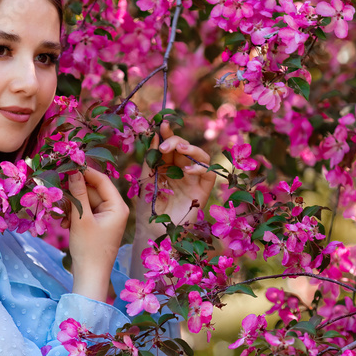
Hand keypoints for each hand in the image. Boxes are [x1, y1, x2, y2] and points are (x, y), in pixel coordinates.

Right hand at [65, 168, 128, 302]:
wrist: (90, 276)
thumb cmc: (88, 249)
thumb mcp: (81, 218)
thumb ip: (78, 193)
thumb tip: (74, 171)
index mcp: (118, 206)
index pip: (102, 180)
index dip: (84, 172)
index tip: (67, 167)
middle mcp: (116, 209)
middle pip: (92, 190)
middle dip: (75, 193)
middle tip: (58, 195)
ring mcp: (107, 218)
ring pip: (86, 201)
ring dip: (72, 206)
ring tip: (62, 218)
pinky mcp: (98, 225)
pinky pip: (85, 212)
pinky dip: (74, 215)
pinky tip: (65, 224)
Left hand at [138, 121, 216, 236]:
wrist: (153, 231)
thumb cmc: (147, 207)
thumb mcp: (145, 179)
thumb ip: (151, 159)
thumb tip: (154, 134)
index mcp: (167, 166)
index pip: (170, 146)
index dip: (168, 134)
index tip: (163, 124)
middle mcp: (182, 171)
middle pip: (185, 148)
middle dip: (175, 141)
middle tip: (163, 144)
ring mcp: (193, 180)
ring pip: (201, 156)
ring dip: (191, 149)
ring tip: (179, 148)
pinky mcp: (203, 191)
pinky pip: (209, 173)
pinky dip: (200, 167)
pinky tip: (187, 169)